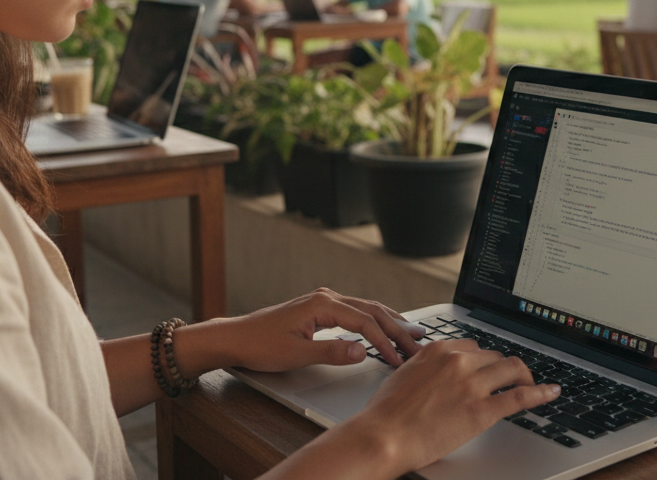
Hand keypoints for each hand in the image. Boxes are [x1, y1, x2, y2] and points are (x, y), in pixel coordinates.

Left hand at [224, 288, 424, 371]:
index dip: (385, 342)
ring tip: (413, 332)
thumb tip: (362, 352)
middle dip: (398, 328)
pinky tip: (385, 325)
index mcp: (323, 304)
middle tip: (420, 344)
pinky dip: (375, 319)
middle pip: (372, 311)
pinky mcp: (321, 308)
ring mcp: (324, 301)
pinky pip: (356, 311)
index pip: (365, 322)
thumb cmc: (260, 346)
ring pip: (367, 308)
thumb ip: (332, 352)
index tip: (400, 359)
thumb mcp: (296, 355)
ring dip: (390, 321)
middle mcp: (326, 297)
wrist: (236, 338)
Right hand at [341, 340, 559, 475]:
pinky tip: (551, 393)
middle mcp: (458, 360)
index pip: (474, 346)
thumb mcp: (405, 374)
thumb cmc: (386, 412)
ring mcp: (472, 384)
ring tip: (530, 386)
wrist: (382, 436)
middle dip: (503, 369)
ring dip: (524, 377)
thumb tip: (437, 370)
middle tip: (509, 381)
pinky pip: (520, 396)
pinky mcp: (482, 410)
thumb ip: (427, 366)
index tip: (491, 368)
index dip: (485, 360)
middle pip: (495, 356)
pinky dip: (540, 393)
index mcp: (439, 350)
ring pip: (512, 369)